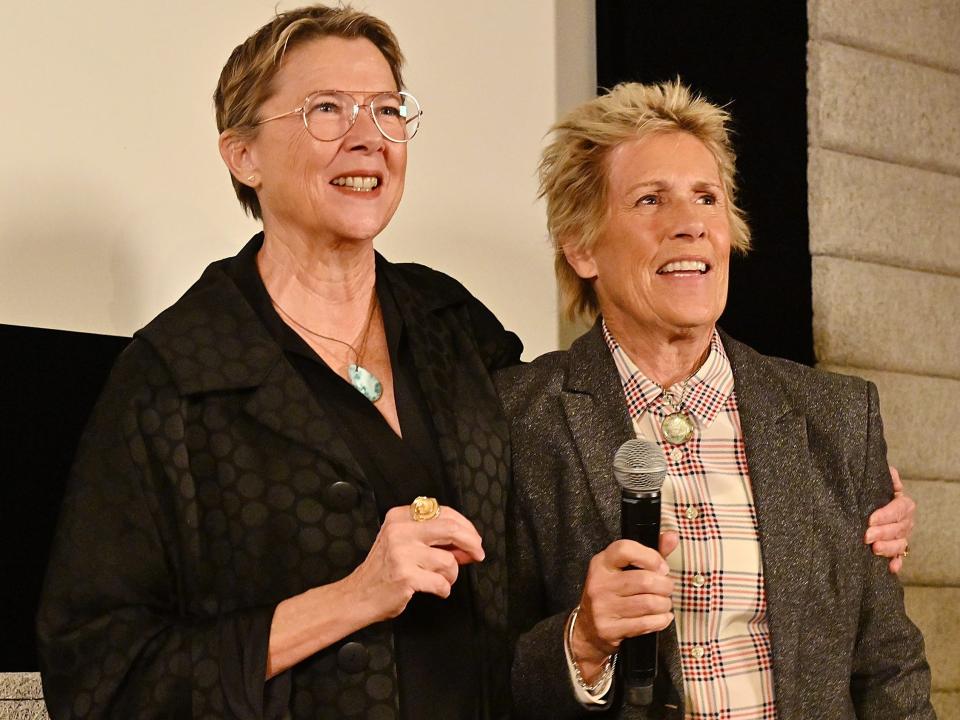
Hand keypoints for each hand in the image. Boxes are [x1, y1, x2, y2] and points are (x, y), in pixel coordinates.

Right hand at [343, 504, 484, 621]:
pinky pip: (441, 582)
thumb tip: (468, 544)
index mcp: (400, 516)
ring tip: (440, 579)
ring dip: (452, 574)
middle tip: (478, 554)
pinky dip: (444, 589)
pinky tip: (435, 590)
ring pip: (448, 560)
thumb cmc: (384, 570)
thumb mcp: (404, 543)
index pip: (443, 512)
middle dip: (471, 542)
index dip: (465, 526)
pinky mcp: (405, 576)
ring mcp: (402, 553)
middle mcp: (400, 530)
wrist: (358, 595)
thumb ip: (434, 539)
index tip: (474, 539)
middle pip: (451, 528)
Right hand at [571, 532, 678, 682]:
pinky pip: (646, 623)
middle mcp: (599, 583)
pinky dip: (661, 620)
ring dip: (664, 604)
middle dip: (665, 586)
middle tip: (667, 588)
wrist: (588, 628)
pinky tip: (661, 617)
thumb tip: (672, 536)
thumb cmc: (611, 594)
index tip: (662, 567)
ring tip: (664, 603)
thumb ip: (649, 553)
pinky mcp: (610, 628)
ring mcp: (603, 607)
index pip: (625, 549)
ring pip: (649, 603)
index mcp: (602, 563)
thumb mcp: (623, 570)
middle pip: (644, 580)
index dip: (650, 556)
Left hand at [865, 465, 914, 573]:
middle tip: (866, 536)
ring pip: (900, 544)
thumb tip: (892, 475)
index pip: (898, 509)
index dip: (886, 515)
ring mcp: (902, 536)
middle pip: (898, 528)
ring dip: (889, 548)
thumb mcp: (878, 481)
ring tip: (875, 549)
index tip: (870, 519)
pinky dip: (896, 563)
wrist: (867, 505)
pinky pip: (899, 558)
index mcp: (903, 504)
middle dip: (883, 533)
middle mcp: (906, 521)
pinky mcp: (895, 549)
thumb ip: (887, 476)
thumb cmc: (873, 492)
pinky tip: (891, 568)